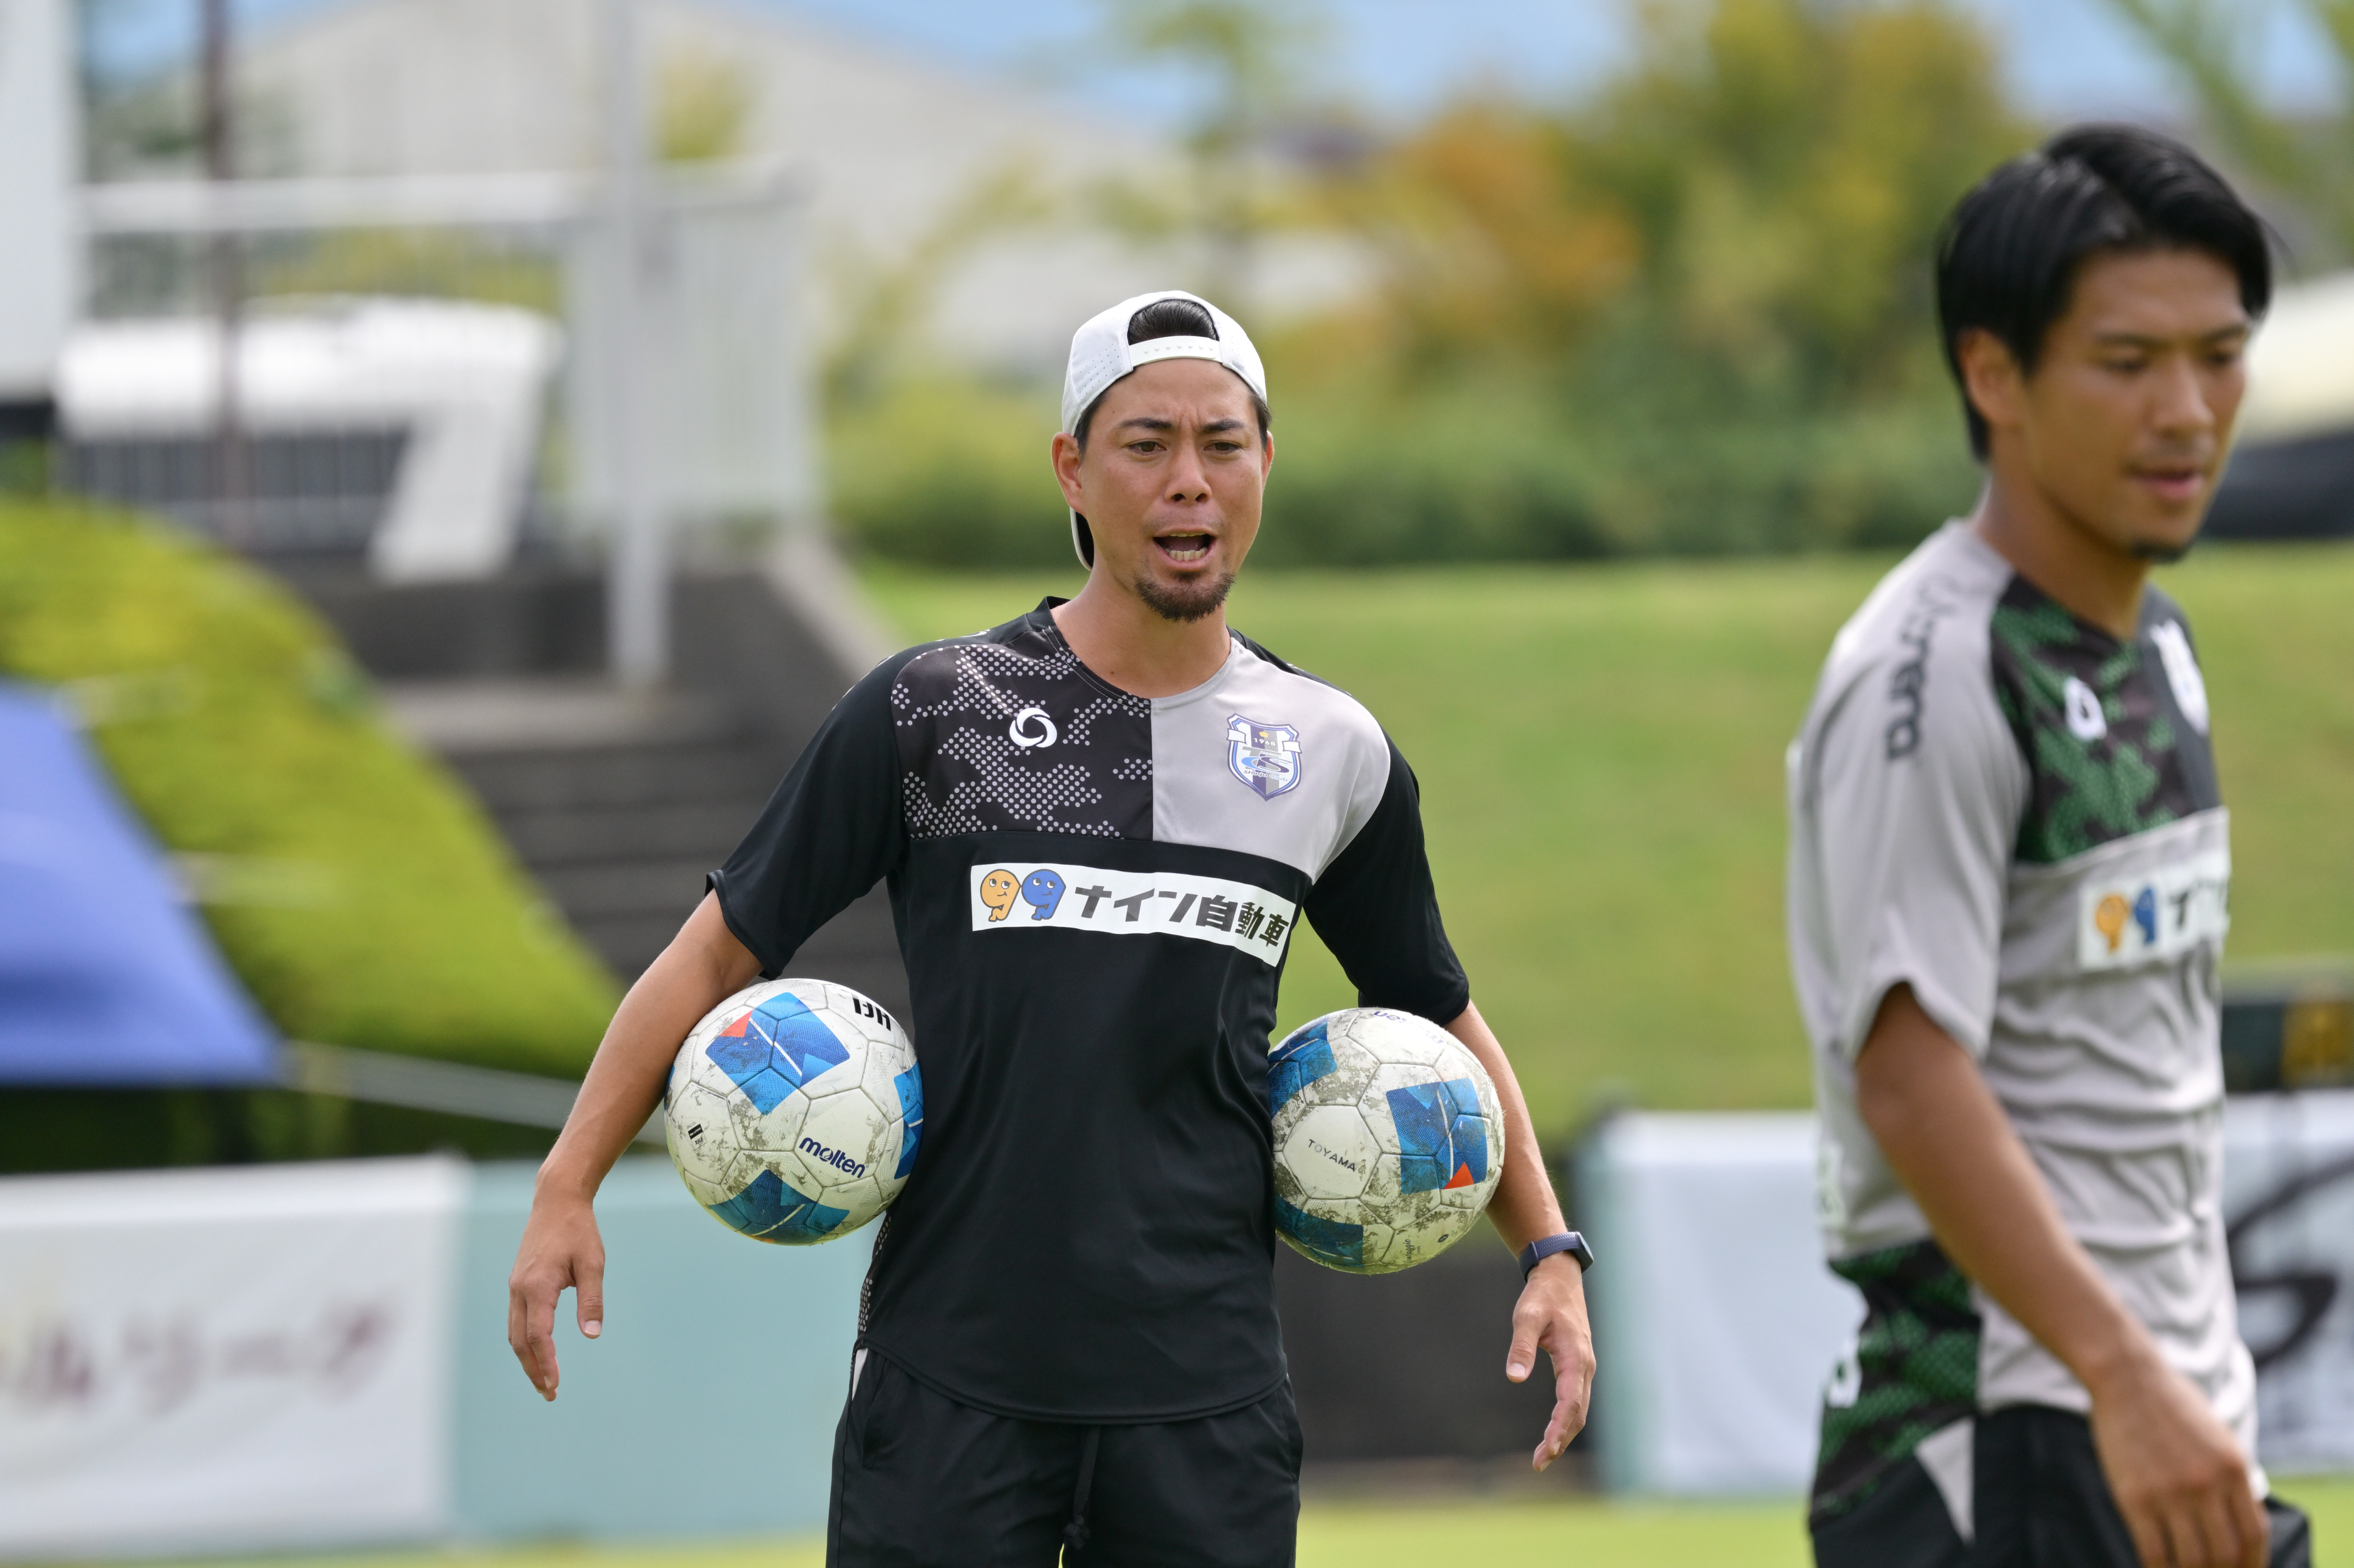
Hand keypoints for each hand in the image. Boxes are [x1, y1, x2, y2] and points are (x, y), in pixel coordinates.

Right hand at [506, 1182, 605, 1401]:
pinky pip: (515, 1320)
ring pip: (514, 1333)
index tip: (555, 1385)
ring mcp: (515, 1287)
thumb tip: (592, 1335)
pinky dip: (524, 1341)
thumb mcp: (593, 1264)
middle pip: (520, 1342)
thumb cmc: (579, 1231)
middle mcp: (520, 1290)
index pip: (537, 1336)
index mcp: (537, 1286)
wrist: (556, 1201)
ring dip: (527, 1359)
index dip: (545, 1363)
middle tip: (550, 1395)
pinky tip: (538, 1351)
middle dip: (534, 1370)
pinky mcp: (517, 1283)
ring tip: (545, 1381)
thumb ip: (591, 1300)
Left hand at [1506, 1252, 1594, 1470]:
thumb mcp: (1526, 1315)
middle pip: (1578, 1413)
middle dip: (1560, 1440)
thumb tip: (1514, 1377)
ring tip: (1543, 1456)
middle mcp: (1585, 1366)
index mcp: (1576, 1357)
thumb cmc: (1542, 1296)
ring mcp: (1584, 1368)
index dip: (1559, 1428)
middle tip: (1539, 1463)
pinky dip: (1565, 1420)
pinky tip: (1552, 1433)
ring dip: (1563, 1433)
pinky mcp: (1577, 1367)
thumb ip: (1521, 1345)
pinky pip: (1575, 1400)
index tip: (1547, 1450)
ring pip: (1579, 1410)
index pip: (1570, 1402)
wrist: (1559, 1277)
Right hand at [2086, 1348, 2266, 1567]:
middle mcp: (2207, 1484)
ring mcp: (2170, 1492)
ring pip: (2192, 1560)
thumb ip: (2233, 1481)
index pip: (2255, 1535)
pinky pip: (2153, 1552)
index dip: (2253, 1564)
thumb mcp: (2219, 1438)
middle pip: (2226, 1554)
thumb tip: (2241, 1527)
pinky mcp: (2134, 1497)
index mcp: (2234, 1469)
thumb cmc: (2172, 1405)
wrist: (2127, 1376)